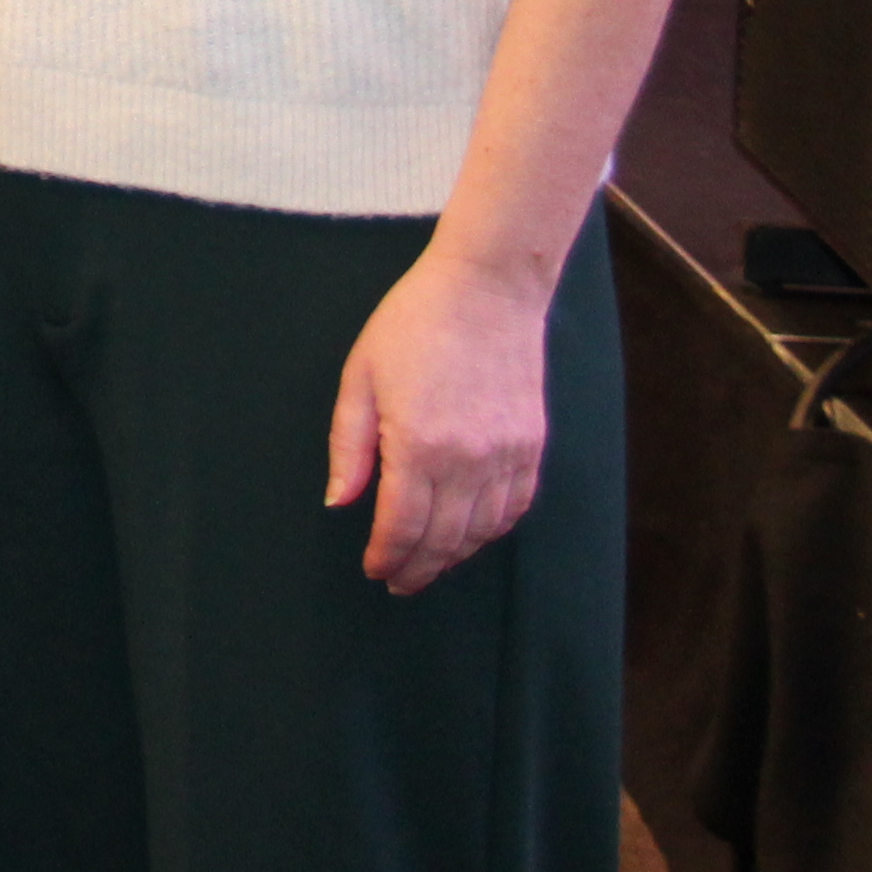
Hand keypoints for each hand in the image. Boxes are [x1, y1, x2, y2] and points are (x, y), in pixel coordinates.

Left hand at [325, 241, 555, 592]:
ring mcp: (507, 456)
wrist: (487, 288)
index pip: (402, 525)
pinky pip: (514, 507)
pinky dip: (491, 531)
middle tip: (399, 583)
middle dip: (417, 567)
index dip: (387, 556)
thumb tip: (340, 501)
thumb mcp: (361, 377)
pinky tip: (472, 535)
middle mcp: (469, 460)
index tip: (374, 570)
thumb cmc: (413, 324)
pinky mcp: (531, 446)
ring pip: (482, 531)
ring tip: (430, 565)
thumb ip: (349, 446)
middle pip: (443, 538)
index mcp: (419, 445)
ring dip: (454, 556)